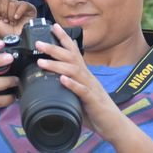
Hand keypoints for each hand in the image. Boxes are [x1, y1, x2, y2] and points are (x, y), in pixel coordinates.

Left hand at [0, 0, 36, 36]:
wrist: (20, 40)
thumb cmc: (8, 33)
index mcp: (4, 6)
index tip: (0, 18)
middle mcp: (12, 3)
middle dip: (4, 12)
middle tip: (7, 20)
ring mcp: (20, 5)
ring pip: (12, 3)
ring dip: (11, 15)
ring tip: (13, 22)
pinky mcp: (30, 8)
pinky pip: (22, 5)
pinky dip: (18, 12)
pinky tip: (17, 19)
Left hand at [34, 24, 127, 141]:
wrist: (114, 125)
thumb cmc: (95, 108)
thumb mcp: (80, 91)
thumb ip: (70, 81)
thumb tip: (54, 74)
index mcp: (83, 73)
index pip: (73, 51)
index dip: (64, 38)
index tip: (52, 26)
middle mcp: (87, 77)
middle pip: (70, 57)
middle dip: (54, 48)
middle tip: (38, 43)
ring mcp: (90, 87)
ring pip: (73, 71)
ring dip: (57, 65)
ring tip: (42, 62)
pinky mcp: (92, 101)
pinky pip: (82, 91)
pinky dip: (72, 84)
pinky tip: (62, 80)